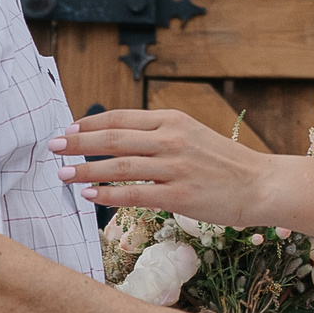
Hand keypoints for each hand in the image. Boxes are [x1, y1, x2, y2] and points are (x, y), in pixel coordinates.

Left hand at [52, 108, 266, 222]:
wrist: (261, 184)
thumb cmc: (225, 163)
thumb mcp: (192, 135)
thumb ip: (158, 135)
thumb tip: (118, 141)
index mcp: (172, 120)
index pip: (121, 118)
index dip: (90, 124)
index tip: (67, 129)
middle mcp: (171, 139)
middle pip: (114, 138)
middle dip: (78, 143)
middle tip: (52, 147)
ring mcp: (175, 167)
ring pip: (119, 166)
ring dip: (86, 170)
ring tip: (63, 174)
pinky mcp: (180, 194)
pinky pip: (135, 194)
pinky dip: (109, 194)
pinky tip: (90, 195)